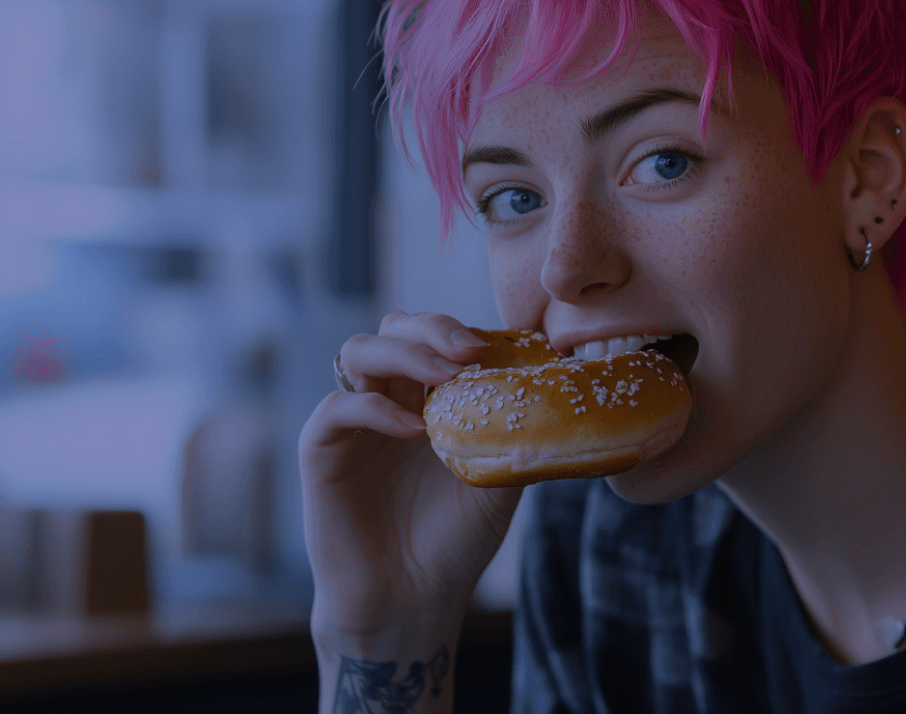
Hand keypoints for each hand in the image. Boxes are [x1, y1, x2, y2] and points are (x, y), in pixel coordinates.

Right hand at [300, 313, 522, 638]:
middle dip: (433, 329)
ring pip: (360, 353)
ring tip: (445, 378)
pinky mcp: (322, 452)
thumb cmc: (455, 540)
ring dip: (405, 354)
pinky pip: (337, 407)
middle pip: (394, 329)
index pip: (435, 337)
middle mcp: (387, 400)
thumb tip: (560, 389)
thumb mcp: (501, 480)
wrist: (413, 600)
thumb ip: (517, 432)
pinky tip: (414, 429)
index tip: (499, 347)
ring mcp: (352, 423)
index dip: (462, 332)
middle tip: (470, 351)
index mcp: (426, 398)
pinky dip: (375, 408)